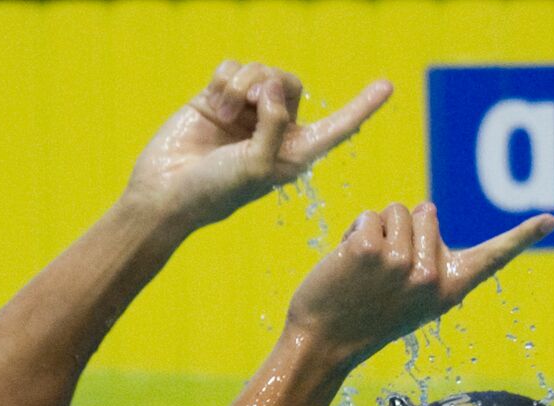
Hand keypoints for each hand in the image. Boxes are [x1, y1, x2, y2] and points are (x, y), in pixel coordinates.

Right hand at [126, 61, 391, 228]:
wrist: (165, 191)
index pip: (338, 125)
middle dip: (268, 84)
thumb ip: (274, 126)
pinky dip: (223, 81)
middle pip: (290, 83)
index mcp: (297, 152)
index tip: (388, 86)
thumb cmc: (216, 190)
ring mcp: (247, 111)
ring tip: (224, 111)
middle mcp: (276, 129)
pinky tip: (212, 104)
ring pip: (261, 71)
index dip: (362, 106)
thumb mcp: (257, 165)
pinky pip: (232, 67)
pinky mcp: (220, 97)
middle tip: (246, 103)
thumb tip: (273, 87)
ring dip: (241, 85)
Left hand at [285, 202, 553, 366]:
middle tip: (383, 271)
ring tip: (364, 270)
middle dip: (403, 228)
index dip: (524, 236)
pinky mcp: (371, 251)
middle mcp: (432, 277)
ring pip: (396, 211)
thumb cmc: (366, 316)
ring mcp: (403, 264)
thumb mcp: (413, 299)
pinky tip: (349, 265)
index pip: (494, 257)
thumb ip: (429, 263)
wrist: (324, 342)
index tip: (552, 220)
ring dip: (377, 230)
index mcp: (451, 289)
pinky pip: (370, 216)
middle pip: (427, 212)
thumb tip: (428, 211)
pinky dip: (355, 232)